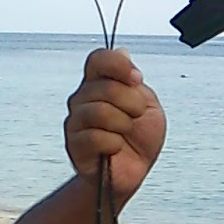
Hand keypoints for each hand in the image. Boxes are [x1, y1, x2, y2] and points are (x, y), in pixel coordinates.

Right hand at [64, 48, 166, 200]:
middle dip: (132, 103)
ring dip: (123, 124)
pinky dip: (115, 143)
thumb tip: (122, 52)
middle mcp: (83, 98)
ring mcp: (76, 121)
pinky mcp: (75, 145)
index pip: (99, 59)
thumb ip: (134, 83)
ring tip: (126, 133)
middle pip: (105, 87)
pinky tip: (116, 148)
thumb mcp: (148, 106)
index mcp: (101, 83)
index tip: (136, 79)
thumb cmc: (140, 138)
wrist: (133, 172)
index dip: (118, 65)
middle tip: (137, 116)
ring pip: (99, 111)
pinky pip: (95, 137)